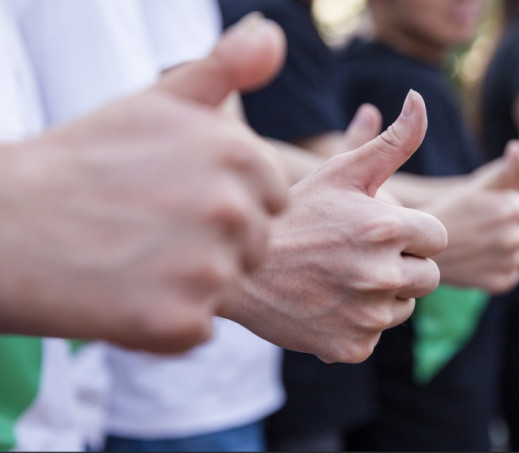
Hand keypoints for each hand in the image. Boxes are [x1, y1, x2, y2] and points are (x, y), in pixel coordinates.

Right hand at [0, 14, 288, 352]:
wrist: (2, 224)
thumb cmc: (85, 161)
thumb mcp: (157, 101)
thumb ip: (225, 69)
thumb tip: (272, 33)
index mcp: (240, 154)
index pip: (274, 201)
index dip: (227, 205)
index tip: (176, 197)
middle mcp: (232, 209)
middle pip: (255, 248)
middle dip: (213, 246)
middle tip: (147, 230)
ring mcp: (207, 268)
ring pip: (228, 289)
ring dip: (189, 285)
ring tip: (133, 259)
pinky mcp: (179, 322)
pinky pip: (197, 329)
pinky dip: (164, 324)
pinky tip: (122, 294)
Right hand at [224, 91, 446, 363]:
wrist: (238, 271)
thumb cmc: (294, 214)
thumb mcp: (341, 171)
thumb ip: (391, 141)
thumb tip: (419, 99)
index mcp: (388, 229)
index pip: (437, 238)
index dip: (411, 233)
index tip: (378, 231)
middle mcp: (383, 275)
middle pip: (428, 276)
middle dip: (404, 265)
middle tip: (359, 256)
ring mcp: (368, 316)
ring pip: (403, 308)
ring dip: (382, 296)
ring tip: (340, 278)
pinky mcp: (352, 347)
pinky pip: (374, 336)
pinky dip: (357, 324)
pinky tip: (326, 303)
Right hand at [421, 142, 518, 293]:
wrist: (416, 250)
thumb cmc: (450, 211)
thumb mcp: (480, 186)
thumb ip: (516, 169)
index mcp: (510, 208)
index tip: (510, 211)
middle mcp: (513, 236)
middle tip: (494, 228)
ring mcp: (509, 262)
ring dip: (513, 248)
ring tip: (484, 242)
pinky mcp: (502, 282)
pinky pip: (515, 272)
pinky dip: (504, 267)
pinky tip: (481, 259)